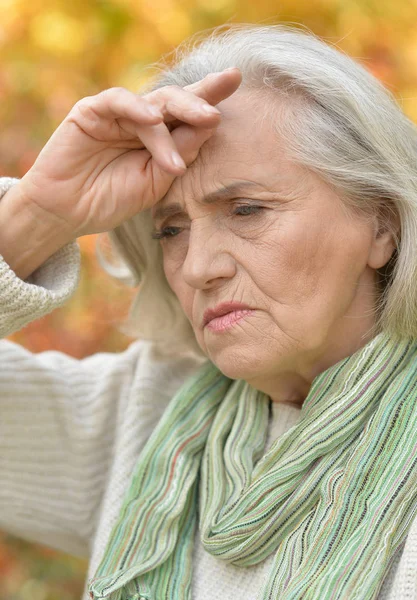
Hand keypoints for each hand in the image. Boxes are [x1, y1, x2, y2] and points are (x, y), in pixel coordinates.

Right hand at [15, 68, 241, 237]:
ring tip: (196, 133)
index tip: (236, 81)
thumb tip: (211, 123)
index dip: (210, 96)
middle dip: (200, 101)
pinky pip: (117, 101)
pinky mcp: (91, 112)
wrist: (69, 213)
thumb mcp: (157, 181)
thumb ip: (181, 152)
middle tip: (217, 111)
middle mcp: (142, 120)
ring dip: (176, 117)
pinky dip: (137, 108)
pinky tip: (152, 120)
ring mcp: (118, 114)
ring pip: (154, 103)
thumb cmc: (112, 199)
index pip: (189, 113)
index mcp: (160, 137)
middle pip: (176, 101)